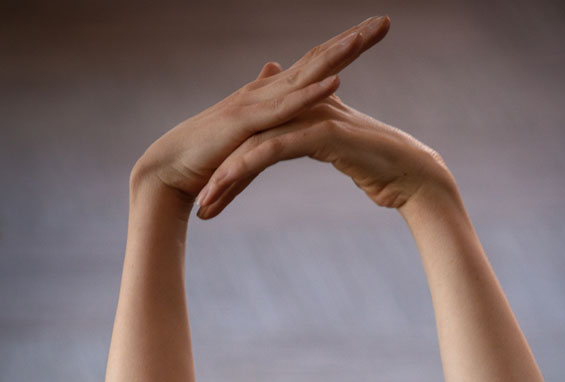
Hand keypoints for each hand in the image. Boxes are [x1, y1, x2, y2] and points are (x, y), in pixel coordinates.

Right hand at [132, 16, 390, 203]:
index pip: (316, 64)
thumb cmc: (208, 154)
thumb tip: (278, 69)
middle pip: (316, 59)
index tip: (377, 30)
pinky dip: (311, 94)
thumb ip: (266, 100)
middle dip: (351, 39)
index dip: (346, 47)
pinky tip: (336, 82)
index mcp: (270, 93)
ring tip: (365, 38)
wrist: (172, 171)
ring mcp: (255, 104)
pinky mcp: (246, 123)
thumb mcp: (246, 128)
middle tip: (385, 21)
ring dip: (335, 57)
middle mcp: (265, 90)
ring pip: (304, 76)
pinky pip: (285, 108)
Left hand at [195, 92, 451, 216]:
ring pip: (255, 145)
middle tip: (201, 206)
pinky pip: (272, 151)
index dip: (235, 167)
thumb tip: (303, 142)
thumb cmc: (384, 172)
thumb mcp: (343, 153)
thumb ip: (319, 141)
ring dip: (225, 178)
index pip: (261, 138)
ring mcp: (314, 118)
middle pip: (251, 140)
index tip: (215, 196)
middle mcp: (307, 109)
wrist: (416, 177)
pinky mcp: (320, 134)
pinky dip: (244, 170)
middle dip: (221, 174)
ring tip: (205, 208)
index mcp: (309, 114)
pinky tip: (224, 190)